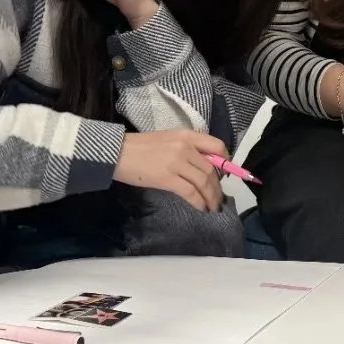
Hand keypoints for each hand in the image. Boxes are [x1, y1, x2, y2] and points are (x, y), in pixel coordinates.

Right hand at [114, 130, 230, 211]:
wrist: (117, 153)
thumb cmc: (141, 147)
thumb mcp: (169, 140)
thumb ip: (187, 149)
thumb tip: (204, 166)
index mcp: (186, 135)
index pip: (216, 146)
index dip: (225, 161)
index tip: (225, 174)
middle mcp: (185, 147)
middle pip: (211, 169)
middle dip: (218, 187)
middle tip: (218, 198)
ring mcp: (177, 162)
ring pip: (204, 182)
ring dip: (211, 197)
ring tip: (213, 206)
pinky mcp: (168, 178)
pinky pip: (190, 192)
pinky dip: (199, 202)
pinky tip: (201, 207)